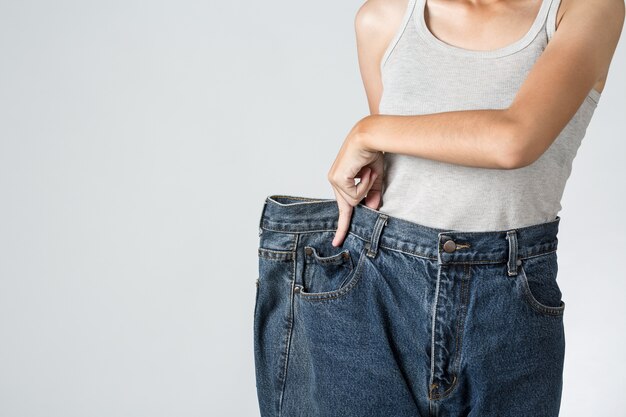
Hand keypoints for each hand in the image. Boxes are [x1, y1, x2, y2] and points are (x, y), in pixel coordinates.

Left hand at [327, 119, 383, 246]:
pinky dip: (365, 185)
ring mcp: (334, 180)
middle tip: (347, 221)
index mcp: (341, 179)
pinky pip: (354, 195)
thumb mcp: (375, 177)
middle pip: (347, 205)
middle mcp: (335, 180)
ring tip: (369, 171)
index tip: (337, 241)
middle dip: (350, 214)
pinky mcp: (338, 179)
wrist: (370, 137)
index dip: (341, 224)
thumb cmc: (372, 152)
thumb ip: (373, 194)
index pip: (342, 205)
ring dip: (367, 187)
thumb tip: (372, 208)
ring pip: (353, 201)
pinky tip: (366, 171)